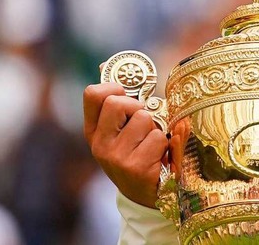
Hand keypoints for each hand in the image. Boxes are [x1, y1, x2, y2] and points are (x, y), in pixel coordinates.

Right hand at [83, 83, 167, 207]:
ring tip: (152, 144)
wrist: (146, 194)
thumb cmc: (137, 152)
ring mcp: (115, 157)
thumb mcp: (121, 129)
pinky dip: (165, 144)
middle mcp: (99, 144)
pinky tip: (159, 157)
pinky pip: (158, 137)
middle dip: (138, 107)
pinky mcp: (135, 167)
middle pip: (117, 102)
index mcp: (94, 130)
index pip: (92, 94)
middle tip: (144, 123)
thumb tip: (105, 64)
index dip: (114, 87)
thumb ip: (118, 102)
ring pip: (144, 118)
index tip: (127, 95)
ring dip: (156, 128)